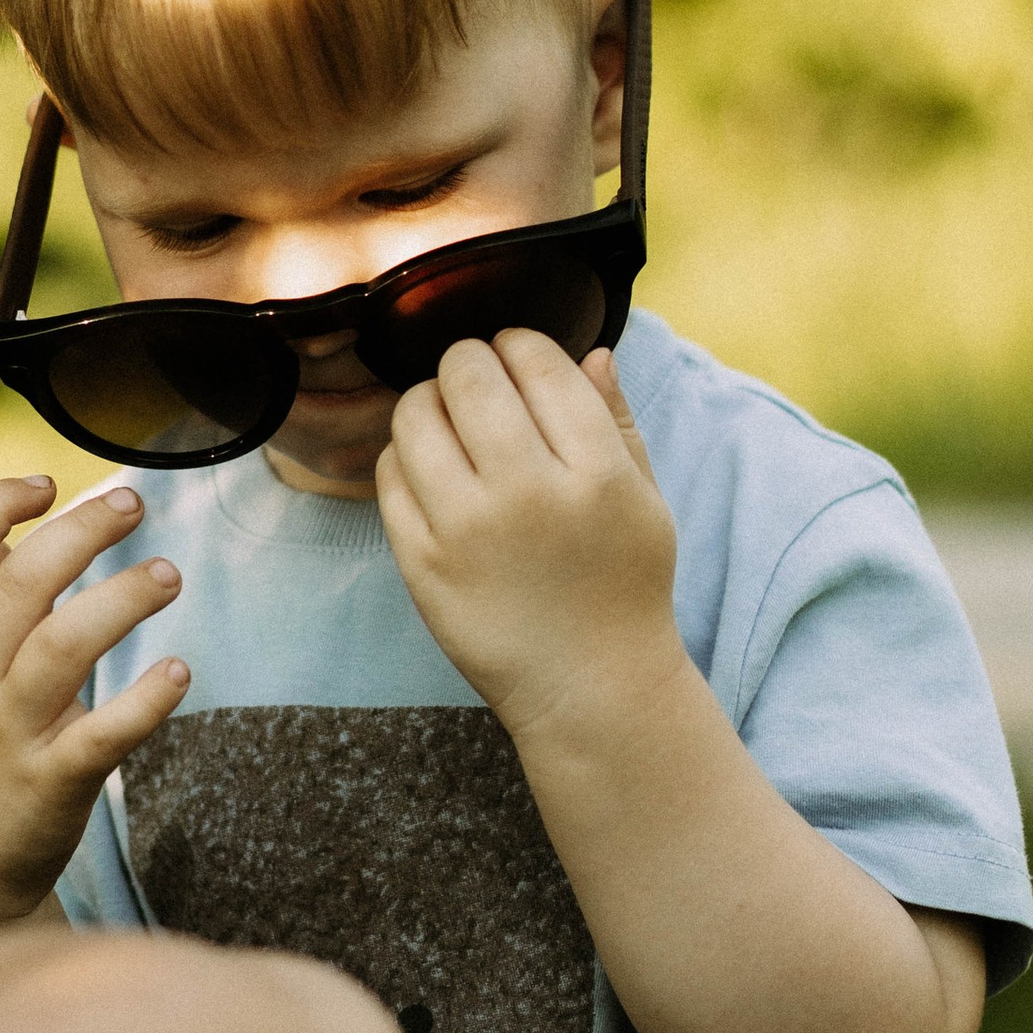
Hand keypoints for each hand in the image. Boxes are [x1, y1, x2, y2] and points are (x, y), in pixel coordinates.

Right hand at [0, 477, 187, 945]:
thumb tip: (14, 537)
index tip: (44, 485)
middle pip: (17, 586)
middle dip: (78, 532)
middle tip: (133, 505)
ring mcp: (8, 735)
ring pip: (61, 647)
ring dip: (121, 600)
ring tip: (168, 575)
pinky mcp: (51, 785)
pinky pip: (102, 735)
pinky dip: (145, 700)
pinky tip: (179, 671)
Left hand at [375, 336, 683, 746]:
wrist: (592, 687)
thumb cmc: (624, 585)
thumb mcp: (644, 500)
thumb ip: (616, 421)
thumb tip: (591, 351)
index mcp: (595, 471)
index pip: (535, 361)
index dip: (518, 344)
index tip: (515, 358)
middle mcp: (528, 494)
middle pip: (467, 375)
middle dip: (468, 363)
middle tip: (475, 383)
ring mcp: (468, 532)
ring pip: (415, 415)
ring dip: (428, 402)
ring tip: (447, 420)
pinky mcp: (423, 565)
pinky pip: (388, 474)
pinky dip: (403, 456)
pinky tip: (430, 469)